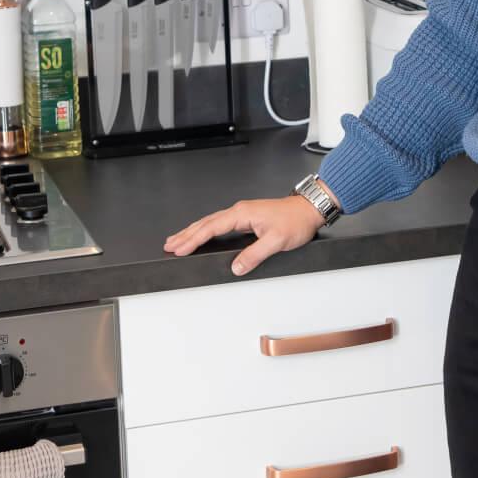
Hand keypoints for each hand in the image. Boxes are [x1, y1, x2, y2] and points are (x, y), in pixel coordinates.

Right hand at [163, 195, 324, 276]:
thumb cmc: (295, 221)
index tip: (179, 248)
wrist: (308, 210)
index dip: (193, 239)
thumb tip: (236, 267)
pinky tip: (202, 234)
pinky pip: (219, 223)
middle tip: (169, 245)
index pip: (211, 228)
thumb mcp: (276, 241)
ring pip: (211, 222)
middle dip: (186, 235)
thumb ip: (254, 255)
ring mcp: (242, 213)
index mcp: (242, 214)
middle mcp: (239, 211)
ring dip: (193, 231)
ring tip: (178, 240)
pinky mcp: (246, 217)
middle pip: (206, 224)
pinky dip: (206, 229)